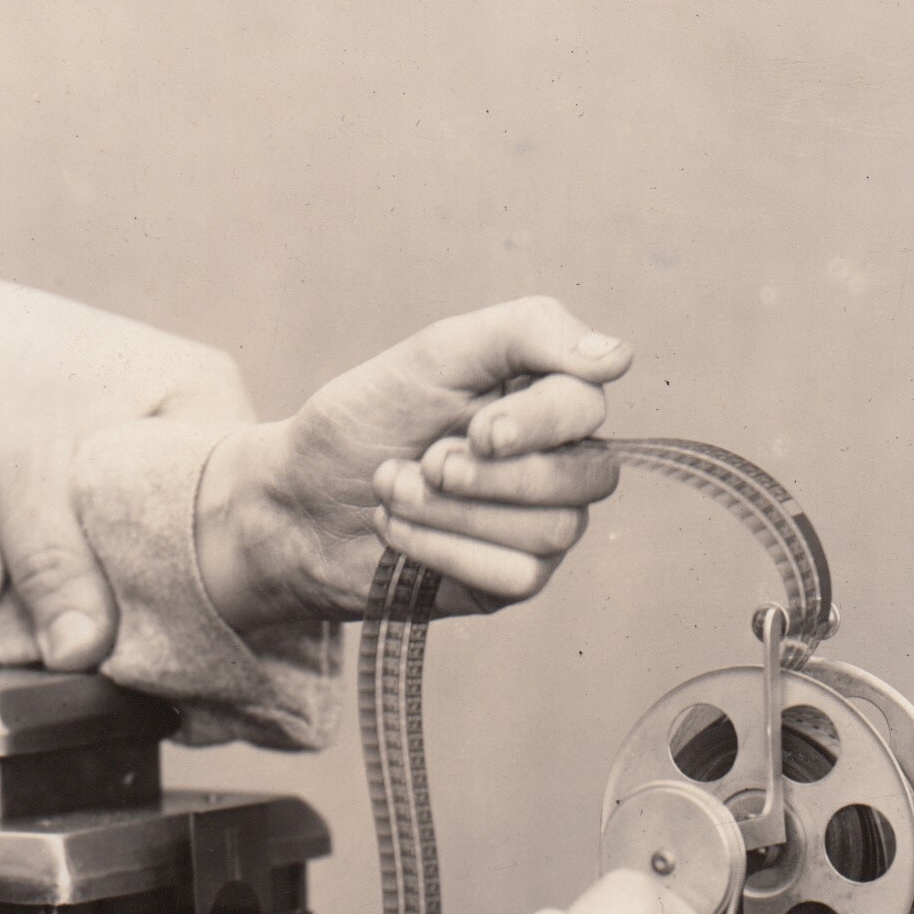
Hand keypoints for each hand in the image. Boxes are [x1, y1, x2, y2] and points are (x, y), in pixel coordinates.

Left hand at [0, 258, 257, 668]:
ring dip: (146, 568)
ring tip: (126, 621)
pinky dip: (120, 546)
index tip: (188, 636)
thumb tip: (84, 656)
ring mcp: (161, 418)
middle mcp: (200, 403)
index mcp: (207, 394)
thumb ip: (59, 571)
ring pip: (173, 520)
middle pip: (215, 520)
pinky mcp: (119, 436)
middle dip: (183, 581)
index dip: (222, 580)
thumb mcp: (21, 482)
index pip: (247, 508)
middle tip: (154, 642)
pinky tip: (101, 583)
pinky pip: (140, 509)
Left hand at [191, 298, 631, 629]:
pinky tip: (400, 535)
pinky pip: (516, 576)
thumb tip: (618, 359)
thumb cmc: (365, 421)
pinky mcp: (509, 581)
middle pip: (589, 477)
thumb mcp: (435, 354)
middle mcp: (556, 462)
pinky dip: (446, 553)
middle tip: (427, 462)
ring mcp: (538, 526)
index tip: (477, 429)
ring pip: (552, 531)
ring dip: (456, 513)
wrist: (295, 502)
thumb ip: (526, 332)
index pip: (587, 405)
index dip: (539, 422)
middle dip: (496, 477)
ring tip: (397, 491)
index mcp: (542, 397)